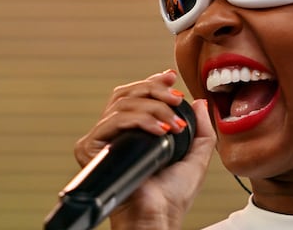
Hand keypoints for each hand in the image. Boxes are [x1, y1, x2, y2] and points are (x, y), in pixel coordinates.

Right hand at [74, 70, 215, 229]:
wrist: (158, 216)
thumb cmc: (173, 196)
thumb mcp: (196, 155)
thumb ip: (201, 128)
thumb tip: (200, 102)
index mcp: (134, 133)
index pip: (135, 96)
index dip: (152, 82)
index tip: (171, 76)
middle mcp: (116, 134)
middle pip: (127, 93)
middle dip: (156, 90)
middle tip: (177, 99)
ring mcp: (102, 141)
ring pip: (123, 103)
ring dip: (154, 107)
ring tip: (175, 124)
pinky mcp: (91, 150)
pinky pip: (113, 121)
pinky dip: (140, 120)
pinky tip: (161, 131)